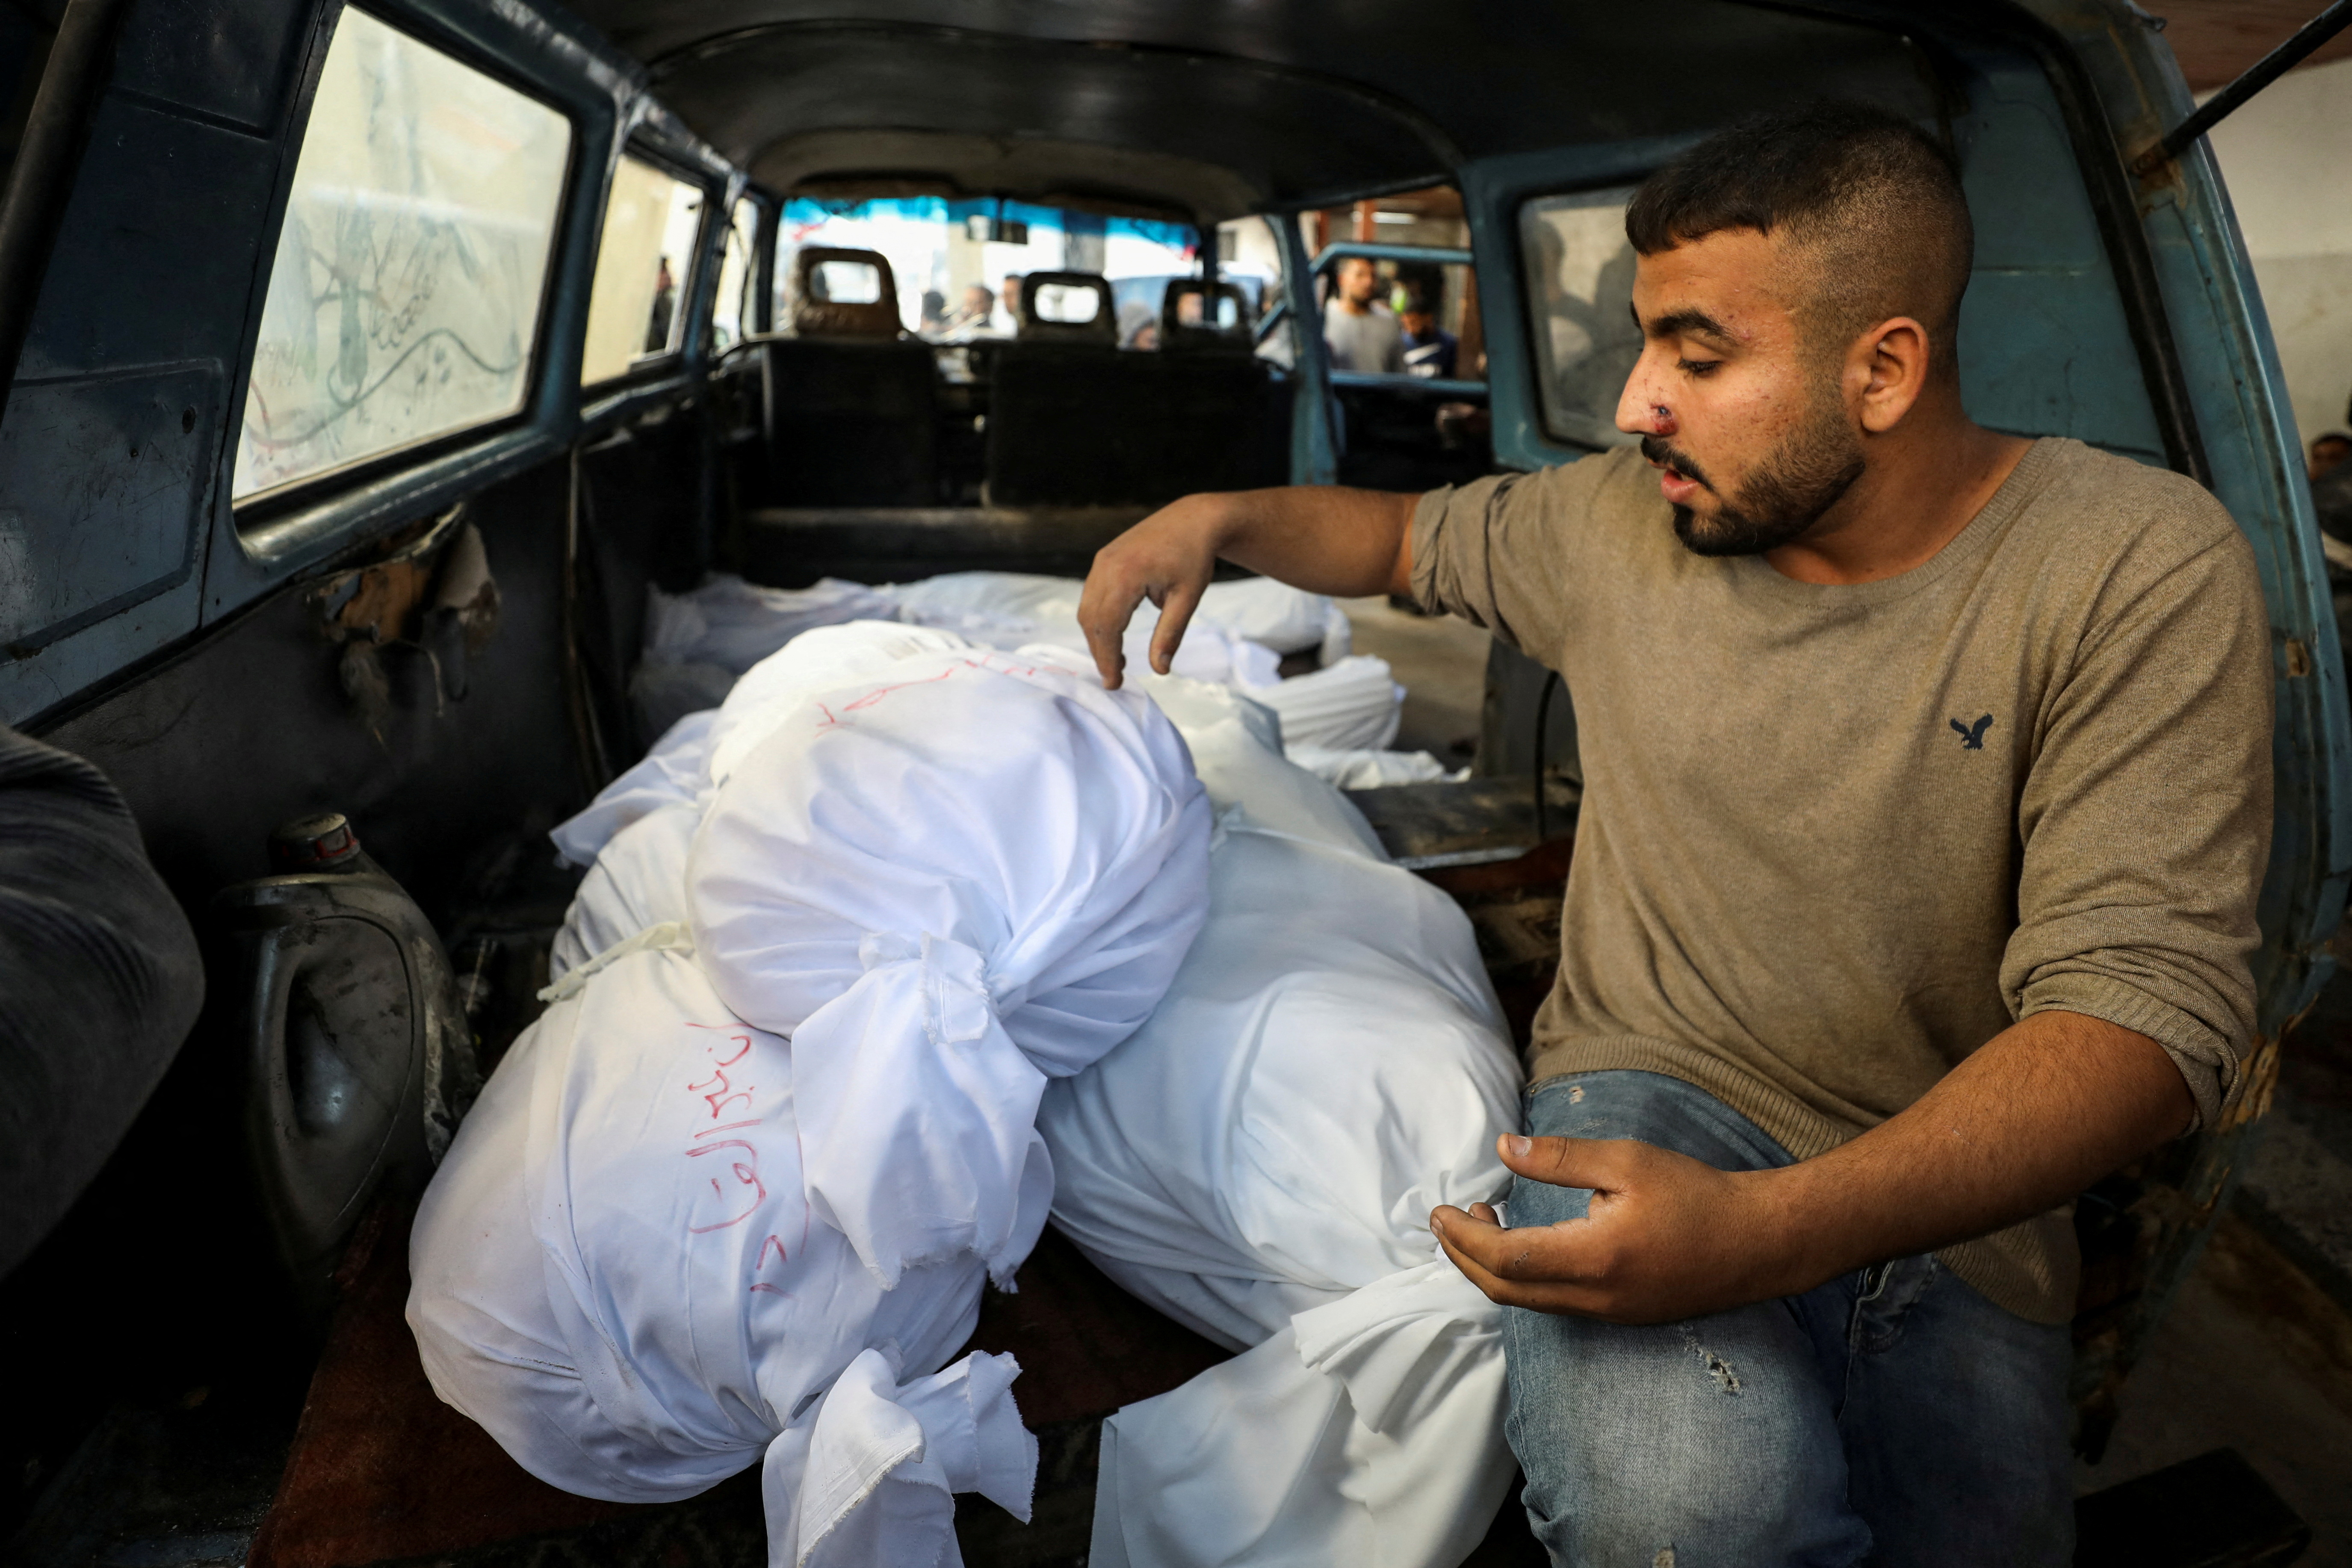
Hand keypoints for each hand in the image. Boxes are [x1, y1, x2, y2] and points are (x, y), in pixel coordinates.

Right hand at [1077, 493, 1230, 687]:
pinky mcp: (1104, 558)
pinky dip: (1099, 618)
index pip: (1107, 627)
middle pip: (1091, 620)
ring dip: (1097, 637)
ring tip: (1116, 661)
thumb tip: (1160, 670)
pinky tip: (1115, 633)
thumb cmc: (1194, 557)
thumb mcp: (1187, 599)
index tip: (1115, 683)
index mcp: (1127, 575)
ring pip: (1087, 608)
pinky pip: (1092, 595)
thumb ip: (1170, 634)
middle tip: (1114, 679)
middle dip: (1100, 652)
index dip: (1108, 658)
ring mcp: (1102, 560)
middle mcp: (1107, 565)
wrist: (1194, 519)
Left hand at [1432, 1134, 1810, 1323]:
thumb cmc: (1697, 1195)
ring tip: (1482, 1220)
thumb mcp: (1627, 1161)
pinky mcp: (1620, 1315)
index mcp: (1593, 1259)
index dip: (1462, 1238)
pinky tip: (1525, 1242)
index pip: (1505, 1259)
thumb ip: (1560, 1159)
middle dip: (1464, 1257)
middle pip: (1505, 1291)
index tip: (1438, 1211)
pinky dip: (1523, 1277)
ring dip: (1492, 1267)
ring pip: (1527, 1302)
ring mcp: (1608, 1314)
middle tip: (1445, 1219)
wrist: (1759, 1243)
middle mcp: (1594, 1298)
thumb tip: (1502, 1148)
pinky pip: (1553, 1304)